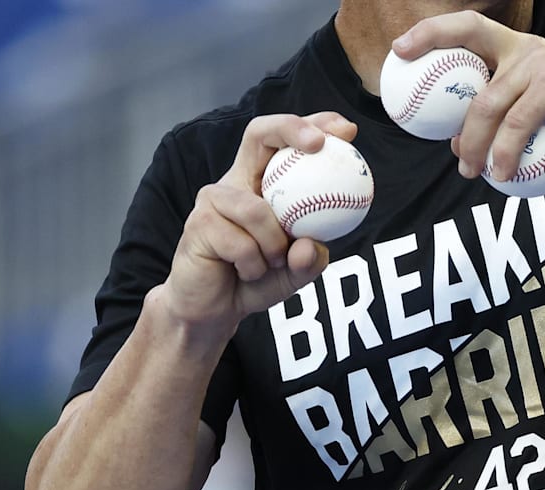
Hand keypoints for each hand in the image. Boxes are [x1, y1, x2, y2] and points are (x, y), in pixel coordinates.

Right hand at [160, 112, 358, 335]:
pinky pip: (241, 244)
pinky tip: (245, 273)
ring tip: (272, 264)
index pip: (286, 141)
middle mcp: (237, 181)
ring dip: (273, 245)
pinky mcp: (197, 223)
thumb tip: (311, 243)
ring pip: (257, 210)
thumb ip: (310, 259)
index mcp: (263, 183)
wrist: (213, 309)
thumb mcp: (296, 272)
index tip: (347, 132)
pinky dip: (254, 265)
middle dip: (290, 128)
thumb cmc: (256, 281)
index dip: (315, 125)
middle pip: (258, 132)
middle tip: (318, 144)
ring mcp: (213, 198)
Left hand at [392, 11, 544, 180]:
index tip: (399, 50)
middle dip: (434, 73)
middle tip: (423, 124)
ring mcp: (540, 63)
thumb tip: (464, 143)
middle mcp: (526, 48)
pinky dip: (506, 154)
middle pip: (467, 49)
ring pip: (487, 104)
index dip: (429, 33)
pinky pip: (517, 126)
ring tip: (469, 171)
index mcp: (519, 47)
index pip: (467, 28)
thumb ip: (510, 117)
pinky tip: (503, 175)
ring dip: (473, 143)